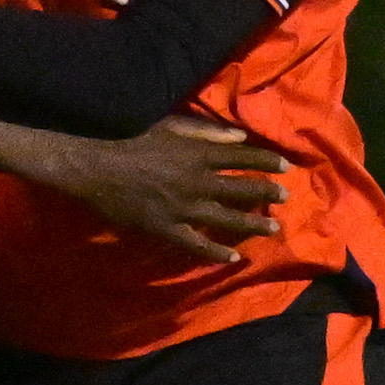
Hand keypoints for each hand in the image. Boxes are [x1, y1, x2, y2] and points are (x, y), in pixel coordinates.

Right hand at [50, 114, 287, 252]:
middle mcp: (198, 182)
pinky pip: (197, 244)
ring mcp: (185, 208)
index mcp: (199, 154)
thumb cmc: (132, 142)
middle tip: (285, 198)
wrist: (98, 169)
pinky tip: (233, 257)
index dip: (266, 162)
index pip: (242, 158)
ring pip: (227, 218)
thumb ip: (207, 132)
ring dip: (252, 224)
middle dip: (266, 193)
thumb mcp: (171, 126)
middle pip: (241, 189)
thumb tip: (240, 137)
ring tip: (273, 229)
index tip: (285, 167)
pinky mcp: (168, 229)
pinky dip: (216, 252)